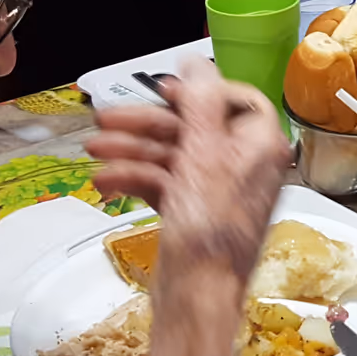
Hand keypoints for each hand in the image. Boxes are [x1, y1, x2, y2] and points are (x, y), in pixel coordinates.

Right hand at [86, 56, 292, 278]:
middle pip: (195, 127)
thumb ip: (200, 101)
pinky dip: (137, 179)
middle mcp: (244, 166)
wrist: (196, 294)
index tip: (166, 92)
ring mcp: (218, 191)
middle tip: (106, 119)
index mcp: (260, 146)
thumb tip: (198, 61)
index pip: (237, 101)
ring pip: (174, 155)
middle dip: (147, 124)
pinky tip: (108, 182)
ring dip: (132, 150)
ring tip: (96, 150)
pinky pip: (165, 184)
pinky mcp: (194, 213)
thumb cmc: (209, 232)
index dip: (199, 93)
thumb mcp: (203, 151)